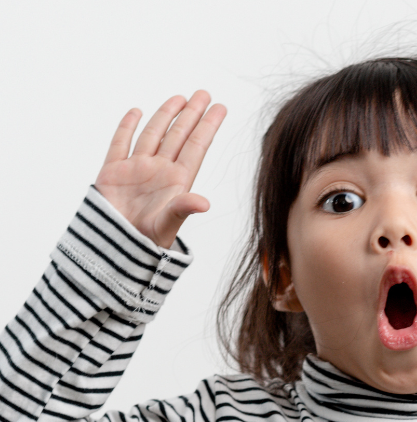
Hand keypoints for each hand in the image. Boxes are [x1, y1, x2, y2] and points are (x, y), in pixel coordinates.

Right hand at [94, 90, 226, 248]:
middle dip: (191, 114)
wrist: (115, 249)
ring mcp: (137, 169)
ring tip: (179, 98)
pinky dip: (127, 126)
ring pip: (153, 135)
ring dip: (165, 116)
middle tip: (204, 94)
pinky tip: (136, 112)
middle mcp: (159, 171)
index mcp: (176, 180)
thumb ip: (183, 208)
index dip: (207, 126)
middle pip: (178, 135)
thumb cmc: (146, 241)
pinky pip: (120, 143)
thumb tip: (205, 203)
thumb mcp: (168, 224)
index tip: (220, 107)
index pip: (196, 146)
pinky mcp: (113, 172)